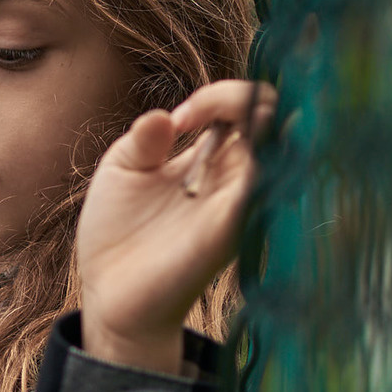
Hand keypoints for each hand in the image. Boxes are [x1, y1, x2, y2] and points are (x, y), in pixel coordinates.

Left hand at [76, 80, 275, 373]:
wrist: (109, 294)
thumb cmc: (116, 233)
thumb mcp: (121, 171)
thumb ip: (143, 140)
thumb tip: (165, 115)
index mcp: (210, 157)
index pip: (244, 108)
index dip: (217, 97)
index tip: (177, 120)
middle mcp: (233, 178)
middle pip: (274, 119)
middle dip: (246, 98)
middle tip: (198, 113)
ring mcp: (238, 203)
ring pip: (282, 150)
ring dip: (266, 123)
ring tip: (242, 121)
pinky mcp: (231, 230)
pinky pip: (262, 189)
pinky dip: (261, 164)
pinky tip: (246, 153)